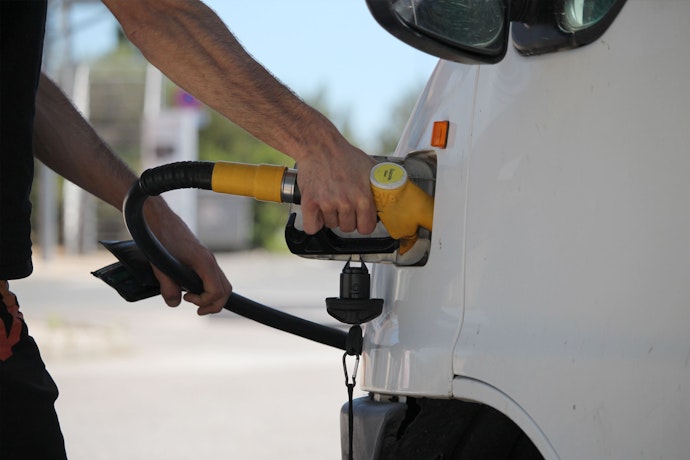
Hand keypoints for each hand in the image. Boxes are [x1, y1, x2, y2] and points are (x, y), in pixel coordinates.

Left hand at [145, 198, 231, 314]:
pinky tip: (192, 288)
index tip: (187, 298)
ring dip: (212, 297)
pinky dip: (208, 288)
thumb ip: (167, 286)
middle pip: (226, 290)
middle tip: (197, 309)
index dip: (204, 301)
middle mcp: (210, 261)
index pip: (217, 291)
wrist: (159, 218)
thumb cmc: (159, 237)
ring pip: (222, 283)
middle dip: (214, 304)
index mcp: (204, 262)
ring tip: (195, 301)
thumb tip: (175, 303)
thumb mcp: (159, 265)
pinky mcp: (203, 258)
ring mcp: (208, 259)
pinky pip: (214, 277)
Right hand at [296, 141, 376, 234]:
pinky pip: (312, 227)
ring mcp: (327, 203)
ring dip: (330, 217)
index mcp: (363, 197)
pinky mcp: (310, 203)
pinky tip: (317, 211)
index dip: (363, 223)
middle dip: (346, 219)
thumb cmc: (345, 155)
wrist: (320, 146)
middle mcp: (346, 202)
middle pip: (348, 228)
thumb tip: (394, 196)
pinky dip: (314, 222)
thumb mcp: (371, 169)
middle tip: (342, 204)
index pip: (366, 228)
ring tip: (330, 199)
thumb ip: (382, 186)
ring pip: (331, 225)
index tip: (359, 218)